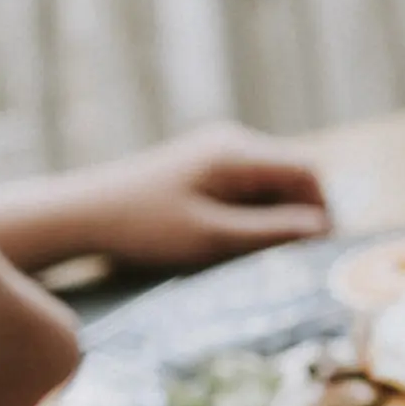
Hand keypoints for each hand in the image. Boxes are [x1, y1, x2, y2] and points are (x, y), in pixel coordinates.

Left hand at [0, 122, 331, 272]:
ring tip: (255, 255)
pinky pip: (248, 188)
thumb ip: (270, 231)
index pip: (308, 172)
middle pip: (293, 176)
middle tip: (289, 262)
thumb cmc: (144, 228)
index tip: (317, 255)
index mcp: (236, 152)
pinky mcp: (204, 166)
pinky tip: (231, 241)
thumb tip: (322, 229)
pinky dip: (252, 214)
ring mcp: (217, 151)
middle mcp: (232, 143)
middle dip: (299, 217)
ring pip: (272, 185)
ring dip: (274, 219)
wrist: (82, 214)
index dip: (323, 212)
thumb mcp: (212, 237)